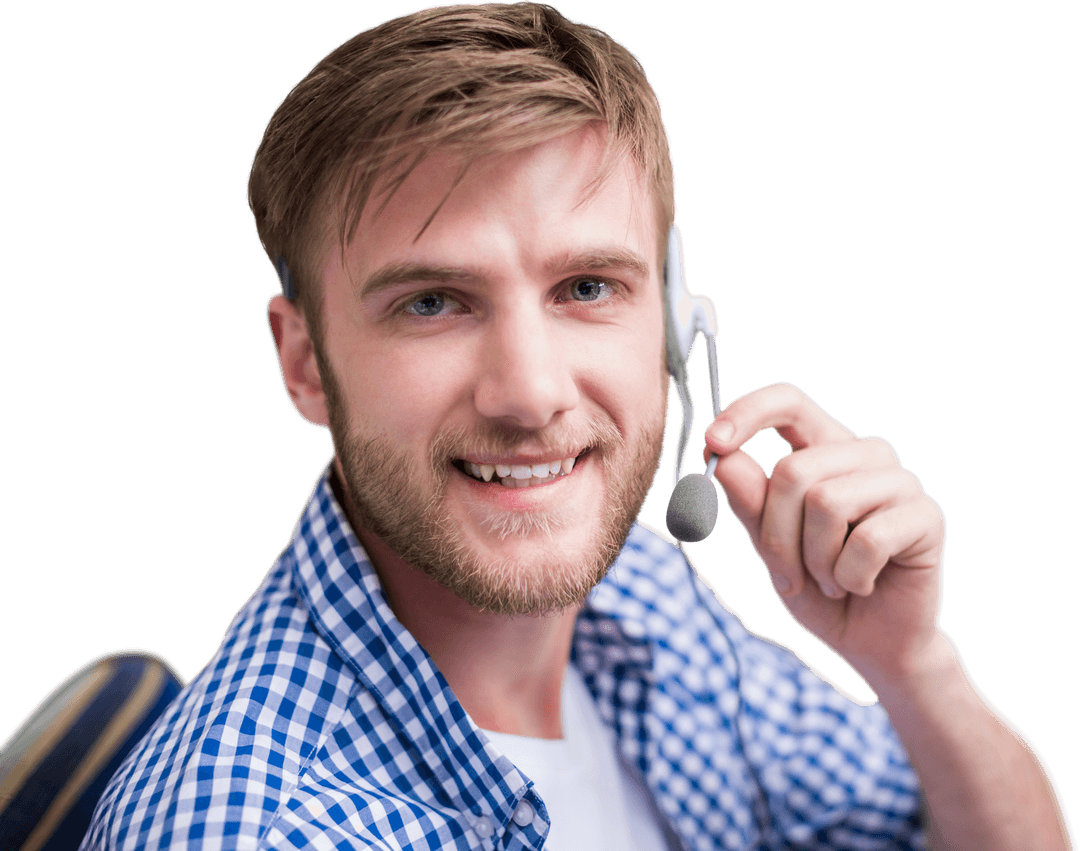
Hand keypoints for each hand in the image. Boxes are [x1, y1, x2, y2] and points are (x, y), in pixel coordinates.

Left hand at [703, 382, 947, 688]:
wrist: (869, 644)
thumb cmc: (816, 588)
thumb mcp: (770, 548)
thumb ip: (750, 503)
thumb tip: (722, 458)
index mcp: (823, 447)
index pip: (789, 401)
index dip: (749, 412)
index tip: (713, 442)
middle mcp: (863, 454)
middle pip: (794, 470)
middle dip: (776, 536)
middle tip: (789, 576)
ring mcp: (900, 481)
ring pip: (826, 502)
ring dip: (814, 560)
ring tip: (831, 580)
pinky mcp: (926, 516)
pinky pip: (866, 541)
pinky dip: (849, 577)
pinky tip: (861, 586)